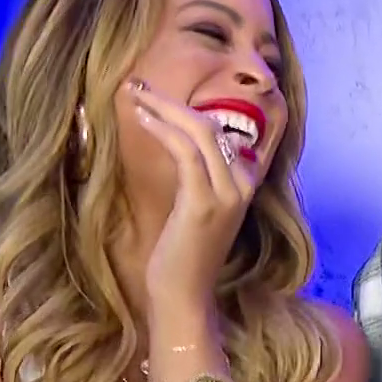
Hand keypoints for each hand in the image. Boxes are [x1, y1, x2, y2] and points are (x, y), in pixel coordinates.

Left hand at [127, 79, 259, 309]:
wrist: (184, 295)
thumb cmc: (184, 256)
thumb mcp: (199, 210)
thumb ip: (200, 180)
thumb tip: (183, 148)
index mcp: (246, 185)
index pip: (231, 132)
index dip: (200, 106)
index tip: (162, 92)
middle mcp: (243, 185)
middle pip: (212, 124)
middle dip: (173, 100)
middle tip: (139, 85)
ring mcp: (227, 193)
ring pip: (200, 131)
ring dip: (164, 108)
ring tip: (134, 95)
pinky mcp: (203, 201)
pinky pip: (185, 151)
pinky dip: (162, 128)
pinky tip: (142, 118)